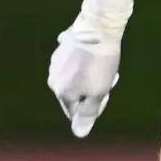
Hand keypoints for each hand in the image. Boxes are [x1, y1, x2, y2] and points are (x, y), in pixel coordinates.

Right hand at [47, 0, 136, 137]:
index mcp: (61, 92)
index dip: (93, 106)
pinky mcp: (61, 46)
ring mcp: (55, 60)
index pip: (76, 110)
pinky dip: (83, 61)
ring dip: (87, 76)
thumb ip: (88, 113)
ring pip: (73, 76)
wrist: (98, 27)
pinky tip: (93, 54)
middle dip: (90, 90)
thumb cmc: (100, 64)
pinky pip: (73, 61)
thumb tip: (79, 133)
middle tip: (107, 78)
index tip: (106, 93)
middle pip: (74, 93)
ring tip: (102, 66)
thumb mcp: (98, 93)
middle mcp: (53, 78)